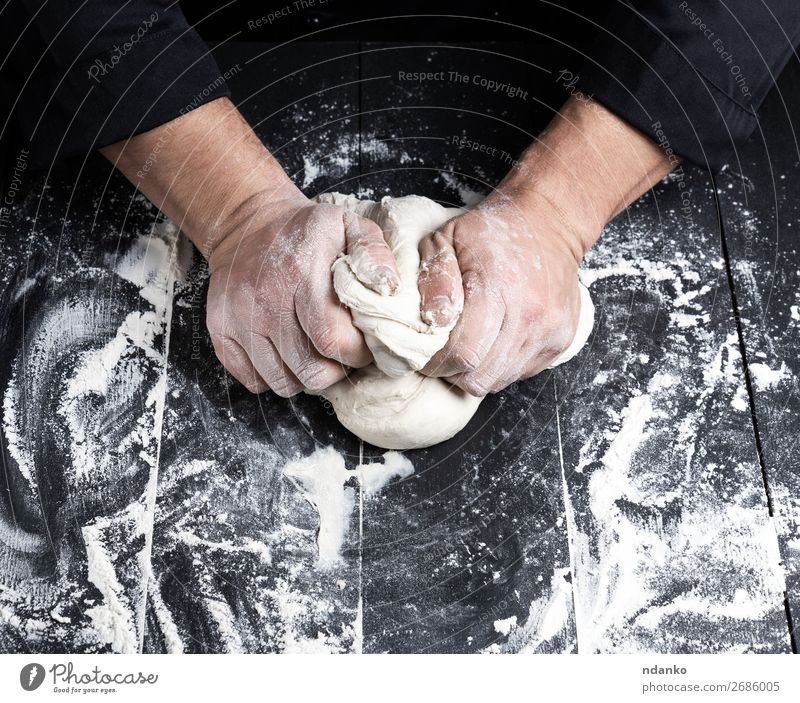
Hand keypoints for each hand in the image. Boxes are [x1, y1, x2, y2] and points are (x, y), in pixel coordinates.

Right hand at [205, 193, 398, 394]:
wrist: (248, 222)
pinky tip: (289, 352)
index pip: (333, 341)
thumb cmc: (306, 231)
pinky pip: (254, 381)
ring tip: (316, 352)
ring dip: (307, 376)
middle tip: (341, 352)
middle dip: (336, 370)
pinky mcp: (221, 332)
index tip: (363, 344)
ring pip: (283, 383)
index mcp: (300, 274)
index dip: (357, 353)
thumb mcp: (348, 226)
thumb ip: (373, 255)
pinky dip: (276, 376)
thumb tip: (387, 289)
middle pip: (310, 371)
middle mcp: (264, 301)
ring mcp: (238, 320)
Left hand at [418, 95, 676, 395]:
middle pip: (481, 376)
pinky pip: (521, 372)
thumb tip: (431, 320)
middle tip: (444, 356)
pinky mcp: (561, 340)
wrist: (548, 222)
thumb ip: (434, 278)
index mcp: (498, 291)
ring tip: (469, 347)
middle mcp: (530, 316)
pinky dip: (502, 366)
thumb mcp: (447, 239)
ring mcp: (550, 331)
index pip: (463, 355)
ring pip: (501, 380)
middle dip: (454, 373)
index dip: (438, 365)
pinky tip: (494, 342)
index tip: (427, 358)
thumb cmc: (492, 230)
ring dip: (478, 372)